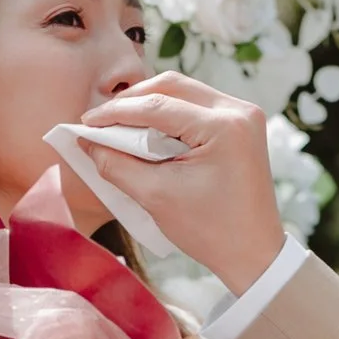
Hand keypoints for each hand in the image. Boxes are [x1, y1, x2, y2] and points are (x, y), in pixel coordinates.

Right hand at [80, 73, 286, 294]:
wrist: (253, 252)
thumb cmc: (210, 231)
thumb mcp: (155, 196)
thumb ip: (116, 165)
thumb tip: (88, 142)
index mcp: (225, 127)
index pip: (157, 106)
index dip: (116, 113)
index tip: (86, 123)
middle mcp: (239, 111)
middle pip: (172, 87)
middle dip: (132, 102)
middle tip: (101, 121)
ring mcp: (244, 115)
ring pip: (184, 92)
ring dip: (150, 105)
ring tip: (120, 127)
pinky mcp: (242, 125)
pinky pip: (197, 106)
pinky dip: (169, 114)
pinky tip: (147, 131)